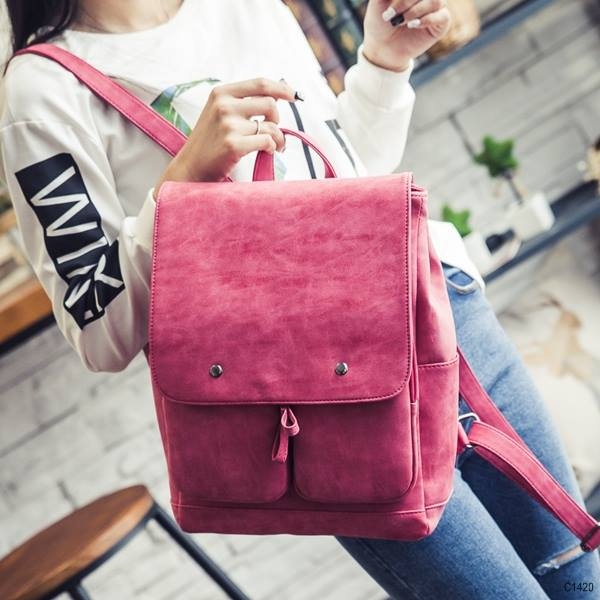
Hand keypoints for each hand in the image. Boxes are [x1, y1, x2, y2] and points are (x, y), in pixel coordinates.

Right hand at [155, 78, 297, 192]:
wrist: (191, 168)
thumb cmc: (210, 142)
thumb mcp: (220, 113)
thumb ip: (244, 102)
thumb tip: (279, 93)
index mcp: (221, 93)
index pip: (260, 84)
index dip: (282, 88)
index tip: (294, 95)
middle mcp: (224, 105)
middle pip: (270, 104)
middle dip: (278, 119)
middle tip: (274, 132)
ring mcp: (228, 125)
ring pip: (271, 126)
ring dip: (279, 138)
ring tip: (275, 146)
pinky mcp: (233, 145)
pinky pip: (267, 141)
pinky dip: (272, 148)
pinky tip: (268, 152)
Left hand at [362, 0, 450, 71]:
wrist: (382, 47)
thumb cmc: (380, 21)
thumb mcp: (379, 0)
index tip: (390, 3)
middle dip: (406, 1)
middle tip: (390, 15)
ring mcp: (436, 6)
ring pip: (435, 0)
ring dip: (415, 11)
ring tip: (399, 21)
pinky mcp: (441, 23)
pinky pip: (442, 16)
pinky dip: (426, 19)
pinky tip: (412, 25)